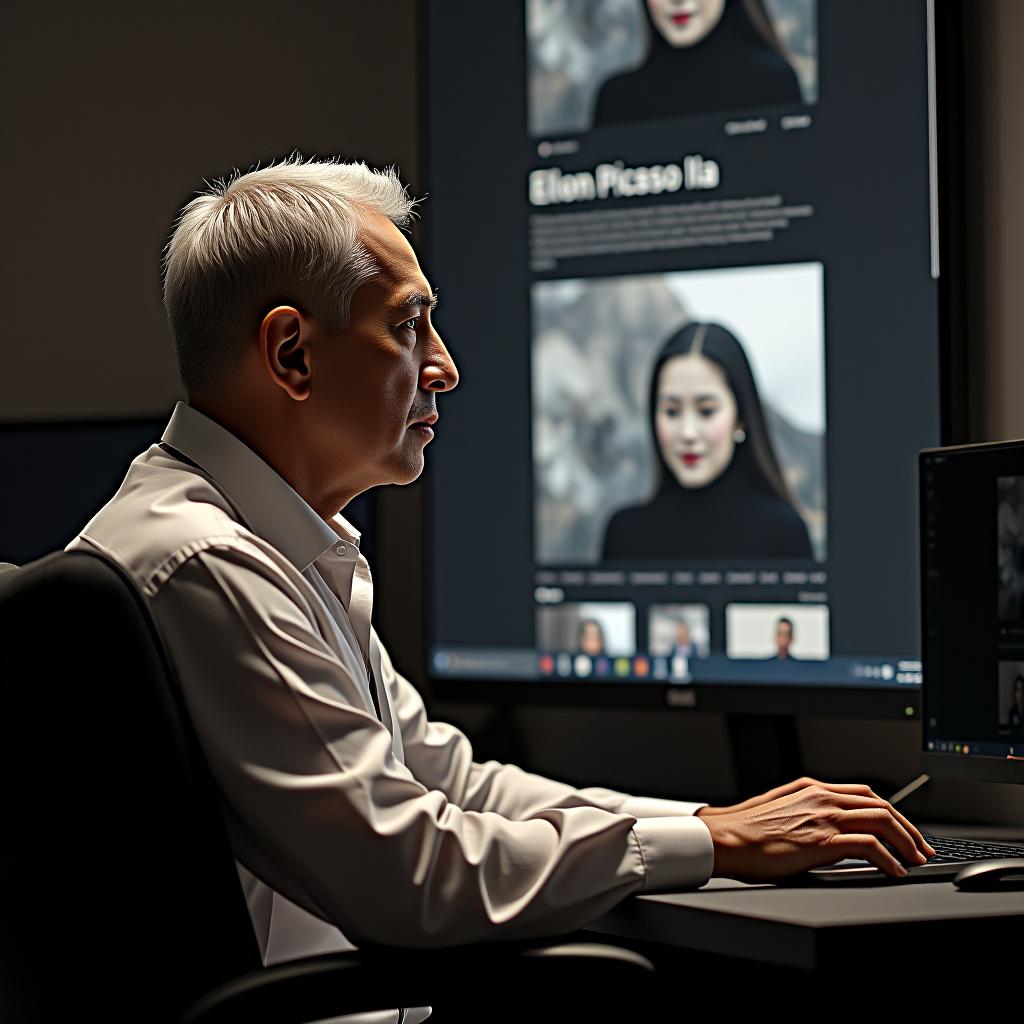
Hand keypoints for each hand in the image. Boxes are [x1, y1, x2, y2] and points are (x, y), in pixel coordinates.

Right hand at [695, 777, 935, 879]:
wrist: (725, 838)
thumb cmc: (745, 828)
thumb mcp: (780, 807)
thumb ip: (805, 808)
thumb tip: (823, 821)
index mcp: (813, 789)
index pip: (865, 794)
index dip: (891, 812)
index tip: (903, 830)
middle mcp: (822, 797)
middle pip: (881, 805)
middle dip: (908, 828)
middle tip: (921, 848)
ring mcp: (824, 817)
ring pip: (882, 821)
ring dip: (906, 842)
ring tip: (916, 860)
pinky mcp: (823, 840)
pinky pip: (870, 846)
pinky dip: (890, 859)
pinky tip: (895, 871)